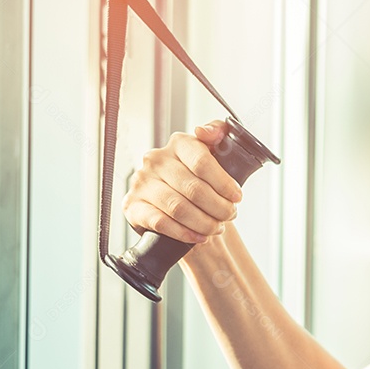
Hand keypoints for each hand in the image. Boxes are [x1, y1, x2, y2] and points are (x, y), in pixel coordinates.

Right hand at [123, 120, 243, 243]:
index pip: (202, 162)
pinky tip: (198, 236)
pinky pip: (161, 222)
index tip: (237, 197)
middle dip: (218, 207)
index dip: (224, 183)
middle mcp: (155, 160)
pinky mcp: (133, 205)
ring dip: (204, 222)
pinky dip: (184, 232)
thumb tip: (206, 132)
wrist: (177, 203)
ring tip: (217, 227)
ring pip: (179, 208)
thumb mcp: (215, 153)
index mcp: (178, 144)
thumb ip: (218, 134)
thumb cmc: (200, 178)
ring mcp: (142, 182)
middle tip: (229, 215)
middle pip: (194, 189)